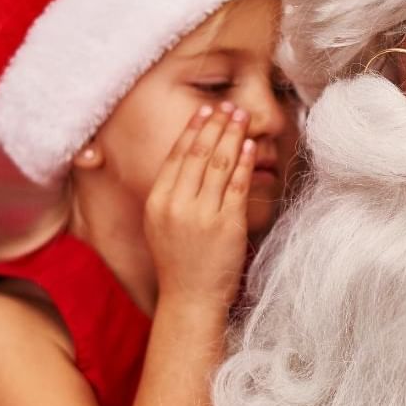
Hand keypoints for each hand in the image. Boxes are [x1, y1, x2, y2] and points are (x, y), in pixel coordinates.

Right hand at [144, 102, 255, 309]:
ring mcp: (201, 215)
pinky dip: (243, 162)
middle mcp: (176, 205)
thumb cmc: (179, 264)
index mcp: (157, 202)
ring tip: (241, 118)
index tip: (204, 111)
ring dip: (231, 136)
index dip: (192, 130)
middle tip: (227, 106)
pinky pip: (236, 185)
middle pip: (197, 154)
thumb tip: (188, 161)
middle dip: (214, 125)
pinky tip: (248, 146)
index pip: (176, 156)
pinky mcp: (226, 225)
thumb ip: (171, 195)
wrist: (190, 299)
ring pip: (218, 164)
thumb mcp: (161, 225)